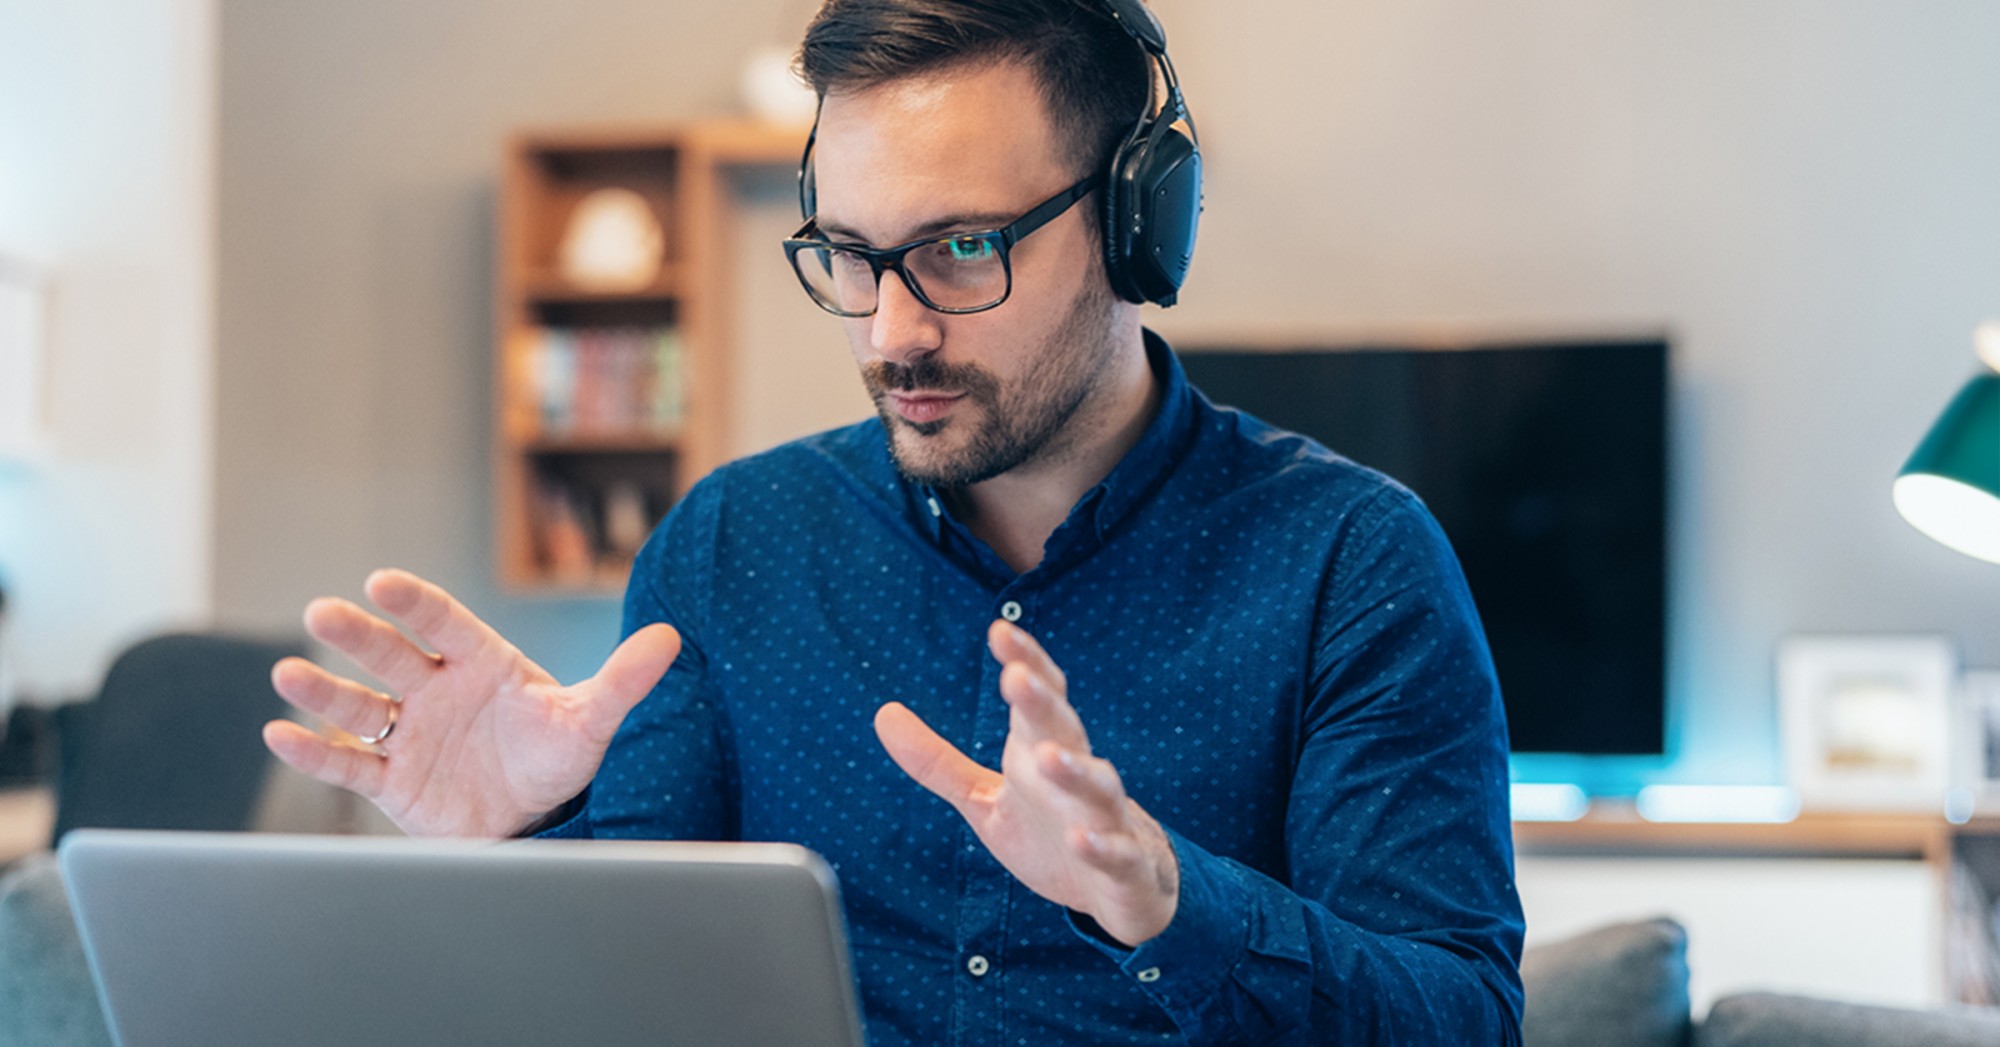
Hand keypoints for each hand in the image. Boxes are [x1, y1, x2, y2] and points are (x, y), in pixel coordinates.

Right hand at [262, 569, 678, 837]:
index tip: (382, 581)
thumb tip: (670, 638)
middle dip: (357, 637)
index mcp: (482, 664)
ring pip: (360, 707)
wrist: (536, 820)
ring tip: (287, 673)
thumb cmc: (558, 756)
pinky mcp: (393, 781)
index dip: (416, 604)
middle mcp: (436, 690)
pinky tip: (281, 734)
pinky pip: (349, 764)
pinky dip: (315, 752)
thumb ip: (622, 681)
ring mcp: (410, 733)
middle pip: (391, 656)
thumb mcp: (591, 721)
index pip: (445, 624)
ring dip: (323, 691)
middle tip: (322, 613)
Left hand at [875, 620, 1178, 946]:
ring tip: (1045, 756)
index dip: (1025, 662)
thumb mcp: (985, 797)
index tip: (999, 631)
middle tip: (1016, 676)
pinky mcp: (1124, 867)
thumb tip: (883, 713)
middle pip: (1065, 730)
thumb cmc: (1050, 829)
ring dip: (1074, 771)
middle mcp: (1078, 777)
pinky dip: (1101, 845)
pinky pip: (1116, 853)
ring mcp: (1106, 820)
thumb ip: (939, 761)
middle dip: (1042, 703)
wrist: (1120, 887)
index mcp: (1043, 751)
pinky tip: (1080, 838)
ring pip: (1098, 787)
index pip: (1040, 698)